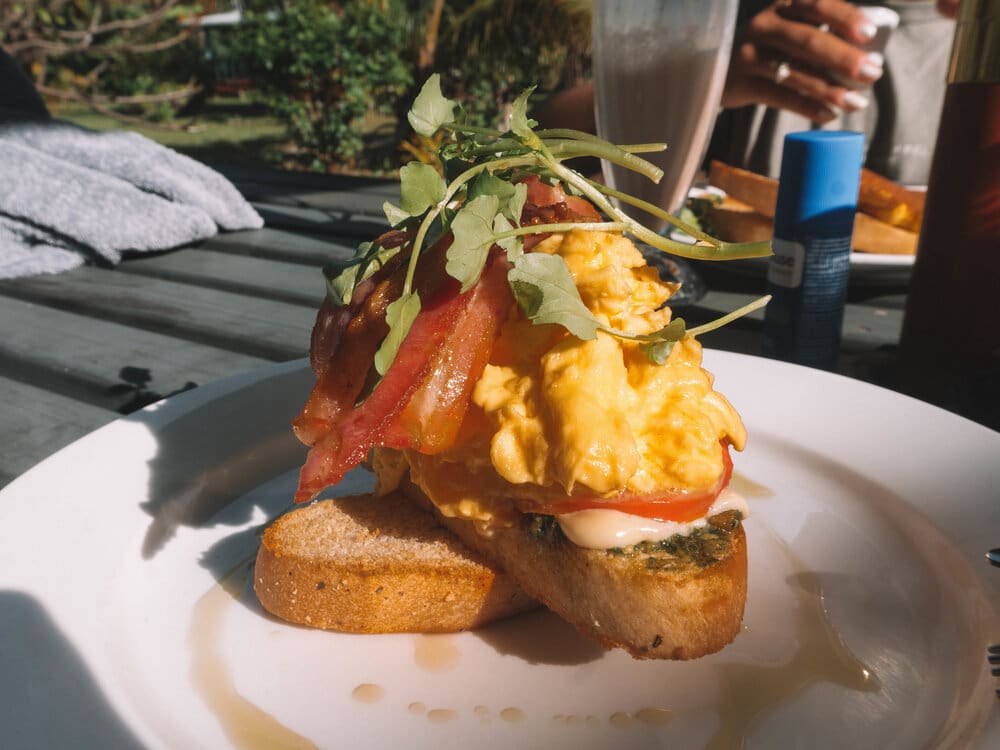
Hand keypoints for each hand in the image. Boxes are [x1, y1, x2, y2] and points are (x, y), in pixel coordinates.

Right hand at [721, 0, 885, 122]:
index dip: (844, 18)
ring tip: (858, 102)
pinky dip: (808, 107)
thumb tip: (871, 47)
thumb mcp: (790, 26)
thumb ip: (820, 30)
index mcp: (783, 5)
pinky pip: (780, 97)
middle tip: (874, 72)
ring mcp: (750, 55)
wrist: (719, 68)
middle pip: (807, 41)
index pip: (816, 5)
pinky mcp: (742, 84)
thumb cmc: (770, 47)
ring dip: (830, 89)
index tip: (870, 34)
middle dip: (844, 58)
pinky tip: (830, 115)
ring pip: (795, 72)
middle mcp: (764, 25)